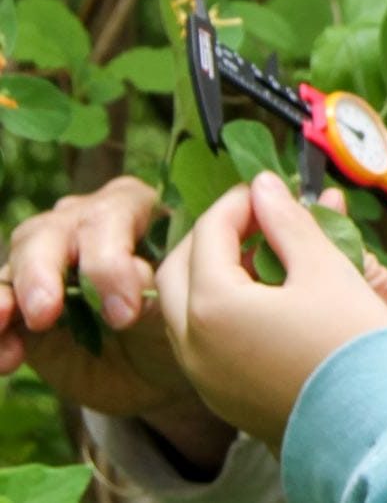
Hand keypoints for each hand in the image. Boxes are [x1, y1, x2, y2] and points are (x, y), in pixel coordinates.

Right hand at [2, 177, 200, 416]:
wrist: (157, 370)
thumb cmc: (177, 324)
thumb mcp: (176, 310)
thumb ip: (155, 289)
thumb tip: (133, 272)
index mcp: (131, 209)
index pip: (110, 216)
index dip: (109, 263)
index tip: (122, 315)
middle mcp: (82, 224)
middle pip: (48, 232)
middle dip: (43, 272)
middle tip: (45, 313)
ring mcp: (46, 260)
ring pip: (15, 263)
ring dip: (7, 295)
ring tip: (5, 321)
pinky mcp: (21, 302)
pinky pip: (0, 306)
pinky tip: (7, 359)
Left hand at [155, 173, 386, 447]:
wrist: (374, 424)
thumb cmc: (353, 341)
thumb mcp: (325, 268)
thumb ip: (289, 222)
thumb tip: (266, 186)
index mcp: (212, 306)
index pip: (209, 232)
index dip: (240, 202)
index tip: (272, 190)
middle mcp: (193, 344)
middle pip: (178, 270)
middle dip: (213, 237)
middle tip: (257, 220)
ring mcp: (203, 377)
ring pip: (184, 309)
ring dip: (213, 274)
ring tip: (265, 258)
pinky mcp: (222, 398)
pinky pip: (202, 342)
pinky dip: (220, 311)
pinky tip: (266, 302)